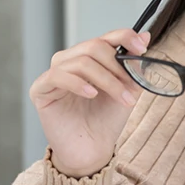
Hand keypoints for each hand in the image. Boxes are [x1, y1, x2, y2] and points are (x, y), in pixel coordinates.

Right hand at [30, 29, 149, 177]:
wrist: (93, 148)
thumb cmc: (107, 118)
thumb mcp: (127, 87)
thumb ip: (133, 63)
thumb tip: (144, 36)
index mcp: (90, 57)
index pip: (105, 36)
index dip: (124, 37)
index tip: (141, 48)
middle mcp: (70, 61)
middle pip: (94, 47)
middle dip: (117, 67)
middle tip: (131, 87)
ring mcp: (54, 74)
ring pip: (81, 62)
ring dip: (107, 80)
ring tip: (121, 98)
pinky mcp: (40, 89)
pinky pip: (58, 76)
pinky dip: (79, 83)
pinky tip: (92, 94)